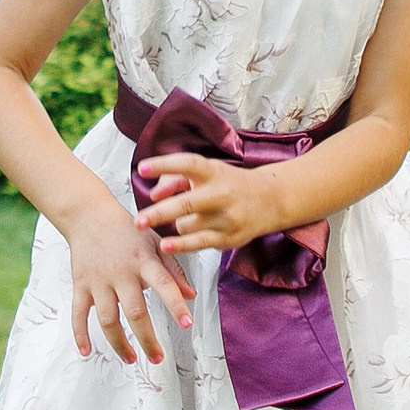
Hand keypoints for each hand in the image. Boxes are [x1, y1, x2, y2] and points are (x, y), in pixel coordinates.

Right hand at [63, 199, 196, 363]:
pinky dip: (80, 334)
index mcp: (143, 261)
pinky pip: (78, 314)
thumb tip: (191, 295)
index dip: (176, 305)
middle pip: (134, 311)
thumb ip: (174, 269)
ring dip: (118, 343)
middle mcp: (121, 273)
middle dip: (147, 338)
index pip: (164, 284)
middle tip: (157, 358)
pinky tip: (86, 352)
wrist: (89, 215)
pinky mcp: (81, 285)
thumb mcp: (154, 243)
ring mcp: (99, 281)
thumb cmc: (126, 230)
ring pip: (108, 319)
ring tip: (130, 358)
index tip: (187, 324)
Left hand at [134, 154, 298, 255]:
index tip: (142, 168)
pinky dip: (180, 244)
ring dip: (176, 224)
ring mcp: (227, 218)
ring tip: (185, 218)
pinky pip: (197, 243)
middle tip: (138, 220)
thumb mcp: (206, 173)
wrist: (271, 200)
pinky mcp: (229, 238)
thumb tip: (154, 195)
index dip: (164, 165)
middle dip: (159, 213)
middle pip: (186, 204)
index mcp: (214, 172)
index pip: (188, 165)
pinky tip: (166, 245)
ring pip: (186, 226)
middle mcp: (221, 194)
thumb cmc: (229, 183)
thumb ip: (176, 179)